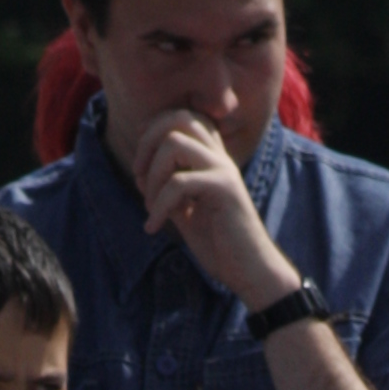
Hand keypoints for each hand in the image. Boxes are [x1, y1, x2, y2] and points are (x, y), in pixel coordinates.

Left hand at [127, 108, 296, 307]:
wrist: (250, 272)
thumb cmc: (220, 245)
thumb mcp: (187, 213)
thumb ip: (169, 191)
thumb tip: (141, 175)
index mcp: (213, 158)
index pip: (182, 118)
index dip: (154, 132)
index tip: (141, 166)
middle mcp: (220, 157)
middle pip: (178, 118)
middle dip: (148, 142)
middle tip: (138, 176)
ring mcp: (224, 169)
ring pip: (174, 143)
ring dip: (152, 174)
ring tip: (148, 205)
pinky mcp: (224, 189)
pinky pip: (178, 183)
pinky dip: (158, 205)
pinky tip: (153, 226)